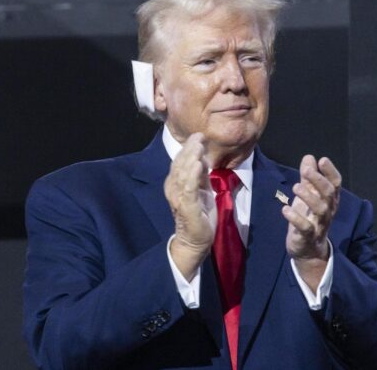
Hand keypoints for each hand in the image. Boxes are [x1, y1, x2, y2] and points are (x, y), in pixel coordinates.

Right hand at [164, 133, 215, 279]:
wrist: (196, 240)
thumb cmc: (199, 215)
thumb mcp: (202, 190)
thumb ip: (200, 175)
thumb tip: (202, 157)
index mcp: (176, 184)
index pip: (180, 162)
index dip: (188, 148)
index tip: (198, 135)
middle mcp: (174, 189)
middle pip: (180, 165)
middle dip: (189, 149)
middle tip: (199, 136)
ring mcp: (179, 198)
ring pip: (183, 174)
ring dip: (190, 158)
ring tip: (198, 146)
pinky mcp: (187, 207)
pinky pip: (189, 189)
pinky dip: (193, 176)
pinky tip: (198, 165)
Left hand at [282, 155, 340, 289]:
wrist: (307, 250)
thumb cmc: (308, 218)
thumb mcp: (308, 196)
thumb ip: (308, 178)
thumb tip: (309, 157)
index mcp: (329, 200)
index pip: (335, 183)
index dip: (330, 171)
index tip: (322, 159)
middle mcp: (328, 211)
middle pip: (329, 194)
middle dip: (319, 181)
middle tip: (306, 171)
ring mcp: (319, 224)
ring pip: (320, 209)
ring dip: (308, 197)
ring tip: (296, 187)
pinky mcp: (307, 236)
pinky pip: (305, 227)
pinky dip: (296, 218)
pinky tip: (285, 209)